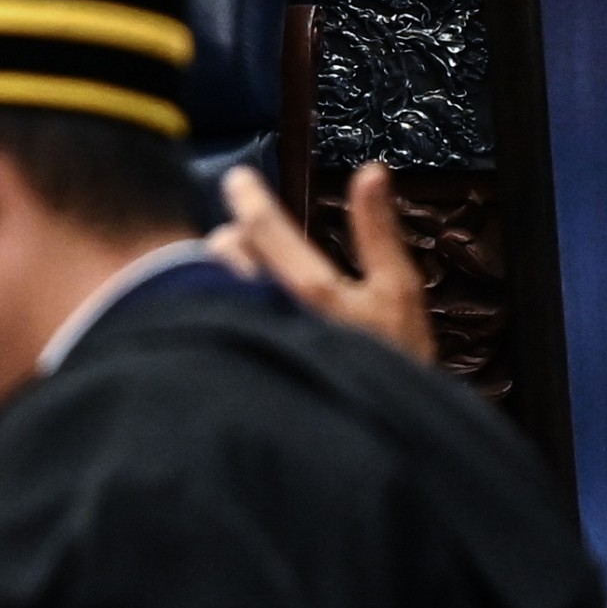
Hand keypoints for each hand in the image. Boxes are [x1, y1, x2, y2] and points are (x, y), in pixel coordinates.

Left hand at [208, 161, 433, 364]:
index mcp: (313, 294)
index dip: (250, 199)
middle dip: (236, 239)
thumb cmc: (397, 360)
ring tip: (249, 281)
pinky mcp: (236, 363)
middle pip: (228, 253)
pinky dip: (217, 304)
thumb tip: (370, 171)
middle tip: (253, 241)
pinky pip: (209, 317)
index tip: (239, 179)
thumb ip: (377, 230)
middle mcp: (273, 316)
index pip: (265, 232)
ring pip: (211, 284)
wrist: (384, 436)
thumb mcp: (397, 291)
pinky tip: (238, 312)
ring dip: (223, 272)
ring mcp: (251, 341)